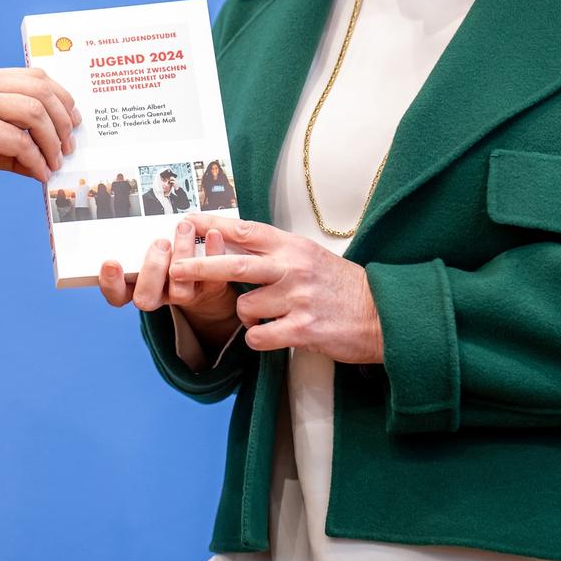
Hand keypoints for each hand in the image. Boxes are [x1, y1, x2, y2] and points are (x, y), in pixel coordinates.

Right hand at [0, 68, 77, 191]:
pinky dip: (36, 160)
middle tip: (69, 143)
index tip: (71, 118)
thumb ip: (10, 138)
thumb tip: (42, 159)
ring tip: (56, 161)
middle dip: (62, 118)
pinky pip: (20, 143)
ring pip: (35, 113)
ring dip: (52, 140)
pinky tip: (39, 173)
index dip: (60, 96)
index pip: (33, 76)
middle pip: (40, 90)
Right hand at [97, 219, 238, 351]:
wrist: (206, 280)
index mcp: (137, 285)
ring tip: (184, 229)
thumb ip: (138, 242)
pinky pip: (212, 278)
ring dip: (181, 255)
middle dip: (151, 269)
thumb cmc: (170, 258)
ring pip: (179, 291)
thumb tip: (132, 221)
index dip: (110, 282)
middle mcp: (158, 294)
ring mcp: (183, 295)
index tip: (111, 262)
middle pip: (145, 298)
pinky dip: (213, 253)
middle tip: (160, 243)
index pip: (116, 294)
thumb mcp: (149, 249)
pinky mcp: (209, 289)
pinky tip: (212, 234)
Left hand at [167, 214, 384, 363]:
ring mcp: (298, 299)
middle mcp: (293, 269)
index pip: (247, 231)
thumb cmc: (342, 287)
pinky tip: (273, 336)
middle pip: (235, 265)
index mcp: (294, 247)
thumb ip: (276, 253)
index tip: (189, 221)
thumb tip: (234, 245)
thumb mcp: (311, 257)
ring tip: (267, 318)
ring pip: (245, 308)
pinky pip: (259, 336)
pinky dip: (258, 339)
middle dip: (200, 265)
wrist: (383, 315)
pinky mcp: (303, 329)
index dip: (214, 225)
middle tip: (177, 267)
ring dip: (247, 317)